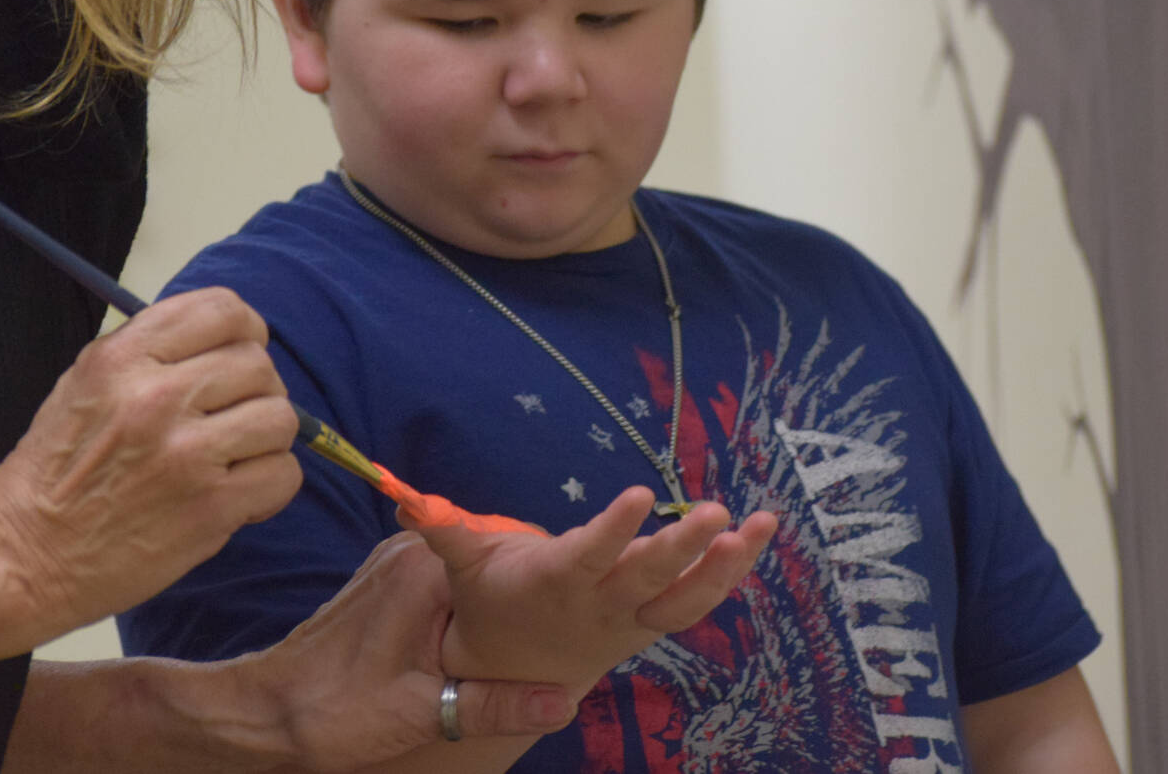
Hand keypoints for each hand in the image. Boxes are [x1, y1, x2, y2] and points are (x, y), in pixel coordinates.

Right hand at [0, 286, 302, 634]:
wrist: (23, 557)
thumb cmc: (55, 473)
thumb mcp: (84, 383)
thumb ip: (150, 352)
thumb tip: (223, 340)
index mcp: (123, 358)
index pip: (224, 310)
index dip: (245, 332)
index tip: (239, 353)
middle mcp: (156, 397)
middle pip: (259, 365)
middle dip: (256, 391)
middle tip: (232, 418)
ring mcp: (186, 454)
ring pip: (280, 418)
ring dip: (266, 439)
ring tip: (235, 458)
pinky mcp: (210, 508)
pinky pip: (283, 476)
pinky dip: (270, 487)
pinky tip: (238, 495)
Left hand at [212, 533, 578, 772]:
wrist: (266, 711)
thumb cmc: (336, 711)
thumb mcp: (423, 714)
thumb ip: (495, 704)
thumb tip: (563, 700)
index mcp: (424, 574)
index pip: (507, 554)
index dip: (545, 578)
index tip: (577, 599)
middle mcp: (408, 556)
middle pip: (490, 560)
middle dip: (525, 591)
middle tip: (565, 624)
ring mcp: (393, 565)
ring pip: (468, 573)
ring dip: (497, 600)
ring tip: (536, 633)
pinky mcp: (383, 583)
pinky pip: (445, 584)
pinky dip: (469, 607)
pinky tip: (486, 639)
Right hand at [411, 486, 777, 690]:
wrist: (515, 670)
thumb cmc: (491, 600)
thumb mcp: (465, 565)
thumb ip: (444, 529)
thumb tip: (406, 499)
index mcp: (558, 582)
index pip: (590, 554)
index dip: (615, 530)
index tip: (641, 496)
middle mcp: (601, 603)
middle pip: (648, 577)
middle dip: (684, 546)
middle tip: (717, 511)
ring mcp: (633, 617)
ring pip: (687, 597)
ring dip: (729, 564)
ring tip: (761, 525)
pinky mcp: (653, 620)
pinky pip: (698, 600)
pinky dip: (731, 571)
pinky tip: (759, 536)